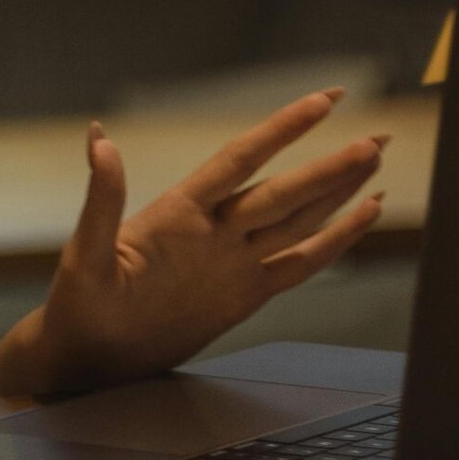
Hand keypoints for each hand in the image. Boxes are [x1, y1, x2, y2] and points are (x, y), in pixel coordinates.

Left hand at [0, 92, 383, 399]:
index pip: (243, 159)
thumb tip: (98, 137)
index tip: (325, 100)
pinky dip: (333, 241)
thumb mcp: (86, 254)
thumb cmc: (79, 306)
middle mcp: (216, 230)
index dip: (283, 130)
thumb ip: (102, 201)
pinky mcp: (246, 294)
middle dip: (331, 163)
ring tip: (376, 159)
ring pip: (299, 219)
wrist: (89, 359)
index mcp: (181, 212)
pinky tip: (360, 216)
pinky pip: (299, 263)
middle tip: (379, 135)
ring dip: (338, 190)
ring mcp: (234, 261)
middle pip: (285, 189)